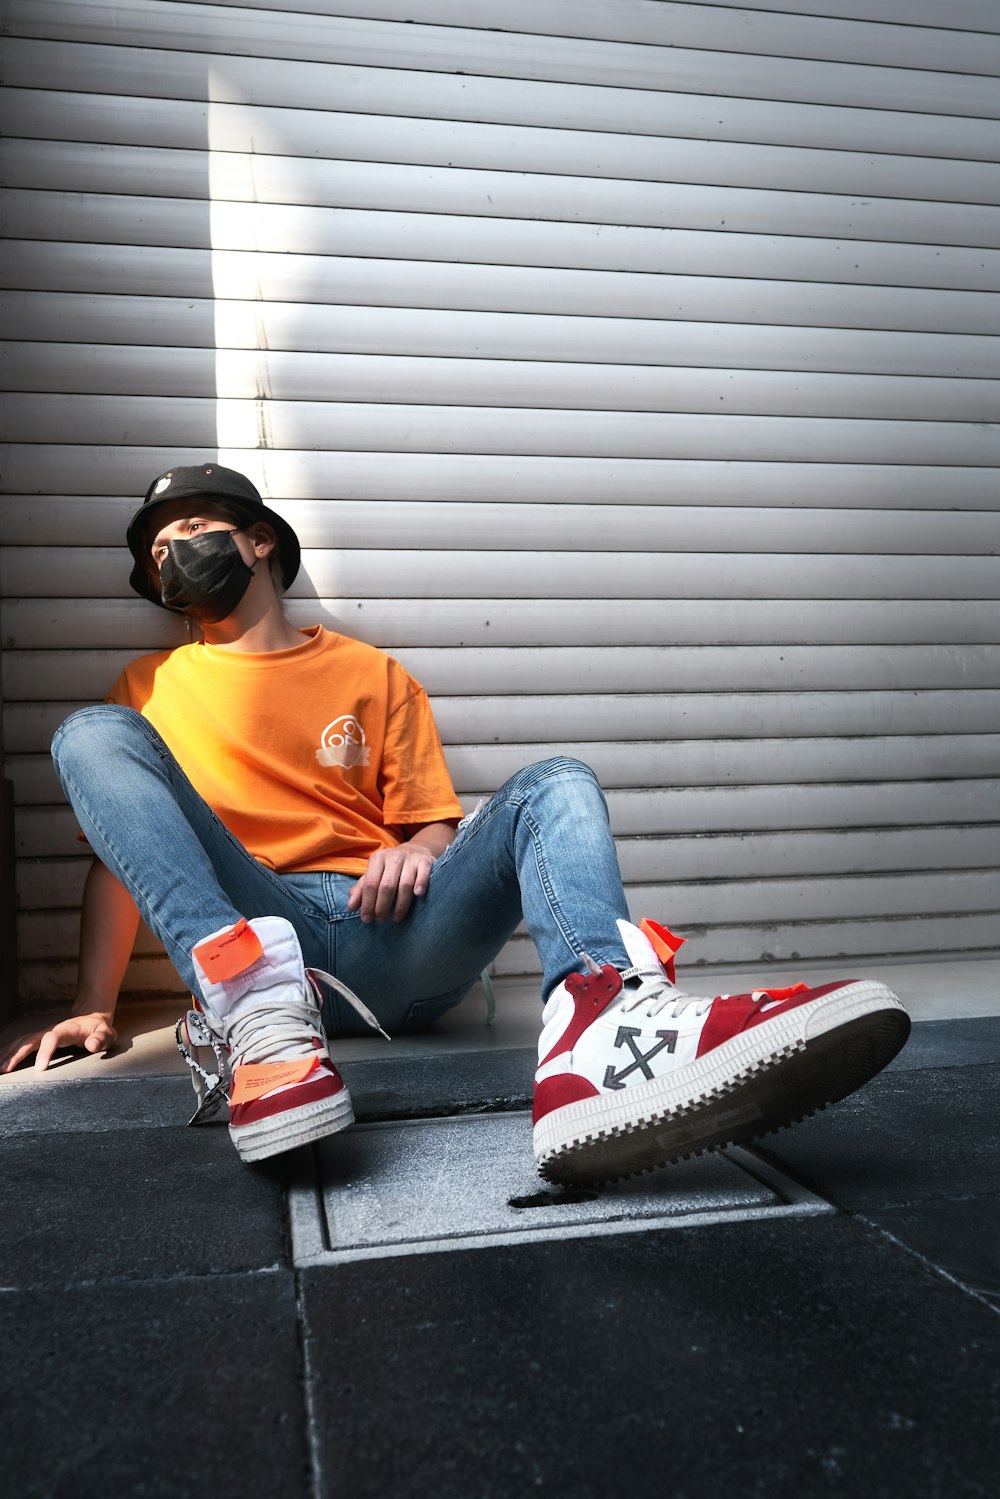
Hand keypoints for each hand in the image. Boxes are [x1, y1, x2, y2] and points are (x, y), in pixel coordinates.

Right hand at [0, 1012, 117, 1073]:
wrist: (92, 1017)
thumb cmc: (99, 1028)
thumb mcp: (106, 1033)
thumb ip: (101, 1039)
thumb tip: (93, 1045)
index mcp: (66, 1029)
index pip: (52, 1038)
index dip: (45, 1052)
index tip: (40, 1068)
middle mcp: (51, 1030)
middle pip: (30, 1040)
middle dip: (17, 1054)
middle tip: (6, 1069)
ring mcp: (43, 1034)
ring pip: (22, 1042)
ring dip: (9, 1053)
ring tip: (0, 1068)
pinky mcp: (40, 1039)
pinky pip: (22, 1044)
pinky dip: (10, 1052)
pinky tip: (2, 1061)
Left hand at [347, 843, 435, 923]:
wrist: (415, 851)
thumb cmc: (390, 869)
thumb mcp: (374, 874)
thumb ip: (361, 890)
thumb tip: (351, 907)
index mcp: (378, 859)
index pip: (370, 884)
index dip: (368, 904)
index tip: (367, 919)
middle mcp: (394, 856)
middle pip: (386, 886)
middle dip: (382, 907)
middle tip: (381, 920)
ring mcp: (411, 858)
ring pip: (405, 884)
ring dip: (400, 905)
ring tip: (396, 918)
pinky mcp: (426, 861)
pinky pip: (424, 874)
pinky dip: (421, 884)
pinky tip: (418, 895)